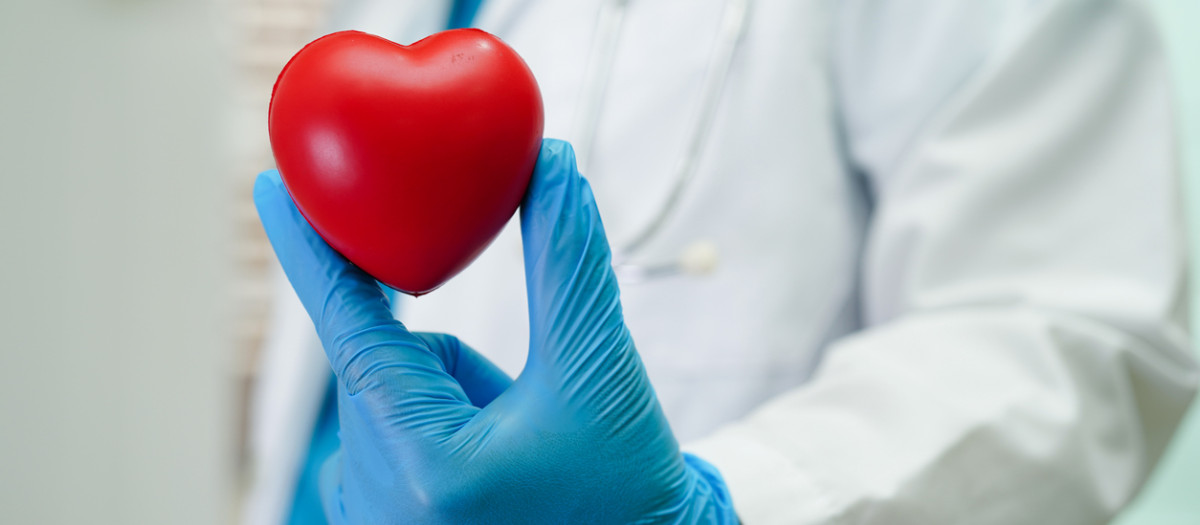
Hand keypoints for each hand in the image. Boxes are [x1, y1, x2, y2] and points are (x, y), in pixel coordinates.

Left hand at [255, 139, 736, 523]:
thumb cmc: (629, 487)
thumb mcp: (599, 368)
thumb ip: (566, 260)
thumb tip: (547, 162)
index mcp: (427, 466)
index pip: (351, 330)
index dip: (311, 249)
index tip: (271, 188)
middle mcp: (379, 506)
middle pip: (387, 364)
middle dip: (453, 361)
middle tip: (521, 404)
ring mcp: (372, 522)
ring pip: (391, 395)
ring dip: (450, 393)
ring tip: (518, 450)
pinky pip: (388, 435)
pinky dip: (435, 423)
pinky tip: (490, 467)